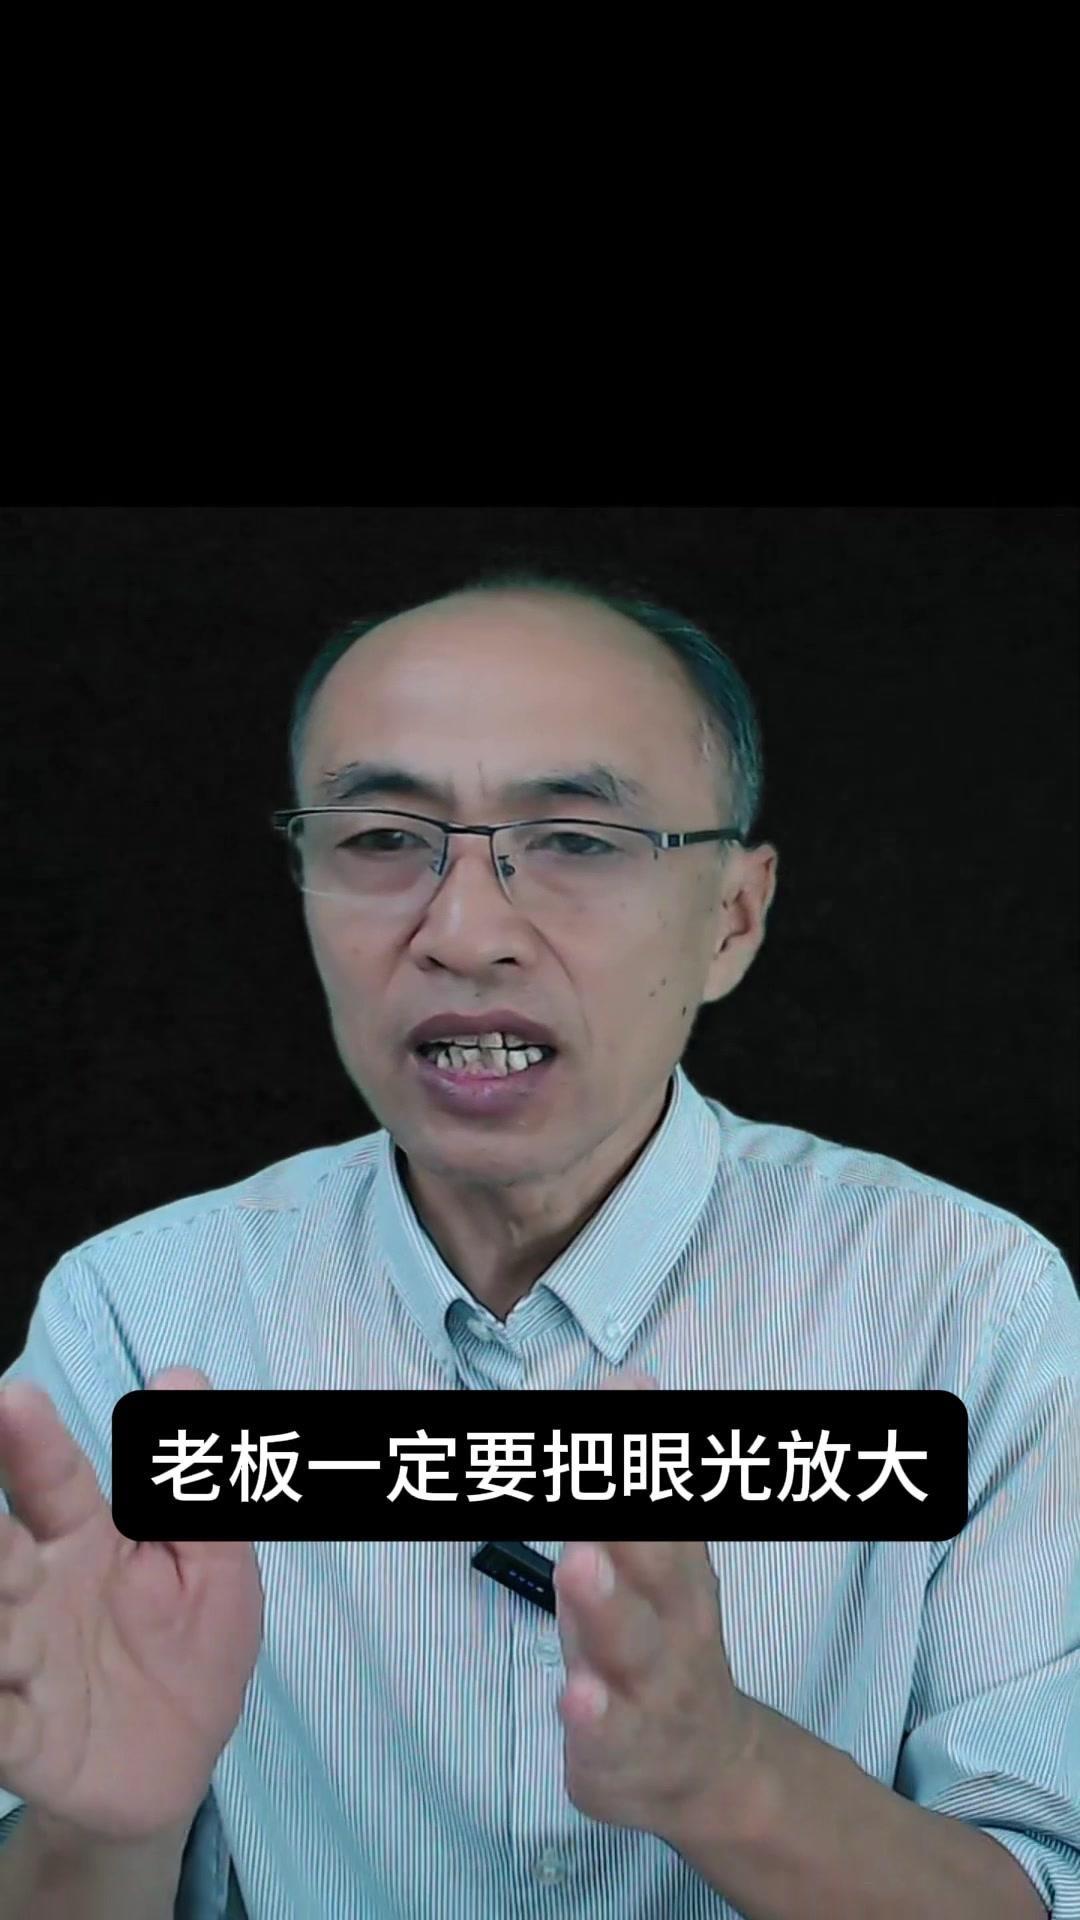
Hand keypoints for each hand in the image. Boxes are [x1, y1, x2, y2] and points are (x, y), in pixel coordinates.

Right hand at [0, 1369, 263, 1843]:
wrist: (180, 1760)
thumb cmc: (192, 1641)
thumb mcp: (217, 1562)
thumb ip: (201, 1481)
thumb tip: (179, 1376)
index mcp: (87, 1539)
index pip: (55, 1481)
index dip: (33, 1443)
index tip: (13, 1401)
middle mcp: (41, 1592)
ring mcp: (27, 1664)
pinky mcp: (26, 1737)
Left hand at [554, 1373, 758, 1851]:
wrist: (709, 1769)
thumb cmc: (658, 1639)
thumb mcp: (651, 1557)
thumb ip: (636, 1480)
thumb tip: (629, 1379)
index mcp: (677, 1566)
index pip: (661, 1499)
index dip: (639, 1446)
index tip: (619, 1391)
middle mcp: (674, 1619)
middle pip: (655, 1563)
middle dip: (626, 1516)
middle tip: (590, 1475)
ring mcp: (652, 1686)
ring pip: (632, 1644)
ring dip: (606, 1603)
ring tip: (578, 1565)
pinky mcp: (623, 1750)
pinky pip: (611, 1736)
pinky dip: (595, 1717)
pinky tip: (576, 1696)